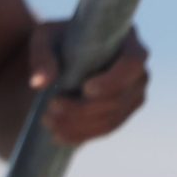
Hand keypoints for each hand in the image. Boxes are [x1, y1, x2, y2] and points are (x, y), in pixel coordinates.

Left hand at [29, 24, 150, 144]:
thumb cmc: (57, 41)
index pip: (133, 63)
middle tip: (52, 108)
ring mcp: (133, 94)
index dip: (113, 80)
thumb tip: (39, 83)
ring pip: (112, 118)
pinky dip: (83, 134)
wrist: (63, 57)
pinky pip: (107, 128)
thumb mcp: (44, 40)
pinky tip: (58, 135)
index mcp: (127, 42)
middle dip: (84, 109)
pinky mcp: (123, 112)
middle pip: (119, 97)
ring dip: (79, 125)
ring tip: (48, 121)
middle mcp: (138, 70)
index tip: (85, 89)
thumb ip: (42, 57)